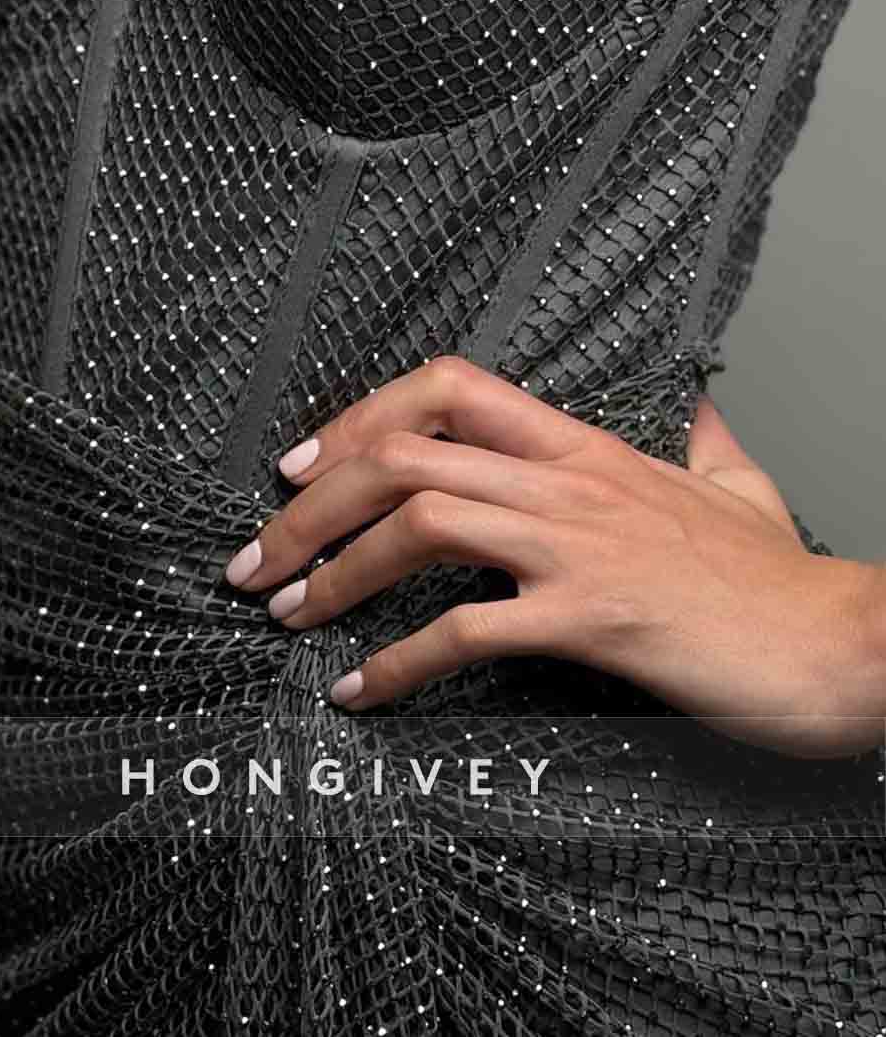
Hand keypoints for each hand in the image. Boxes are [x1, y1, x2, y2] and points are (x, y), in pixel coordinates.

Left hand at [222, 356, 885, 757]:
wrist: (843, 644)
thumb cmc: (778, 580)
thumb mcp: (737, 486)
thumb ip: (701, 440)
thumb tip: (697, 404)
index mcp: (584, 446)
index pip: (449, 386)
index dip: (361, 413)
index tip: (301, 462)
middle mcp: (568, 483)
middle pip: (407, 454)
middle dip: (311, 503)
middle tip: (255, 557)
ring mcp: (578, 547)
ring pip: (421, 526)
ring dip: (334, 571)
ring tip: (285, 616)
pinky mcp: (592, 621)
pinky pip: (467, 633)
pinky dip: (395, 664)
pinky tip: (360, 695)